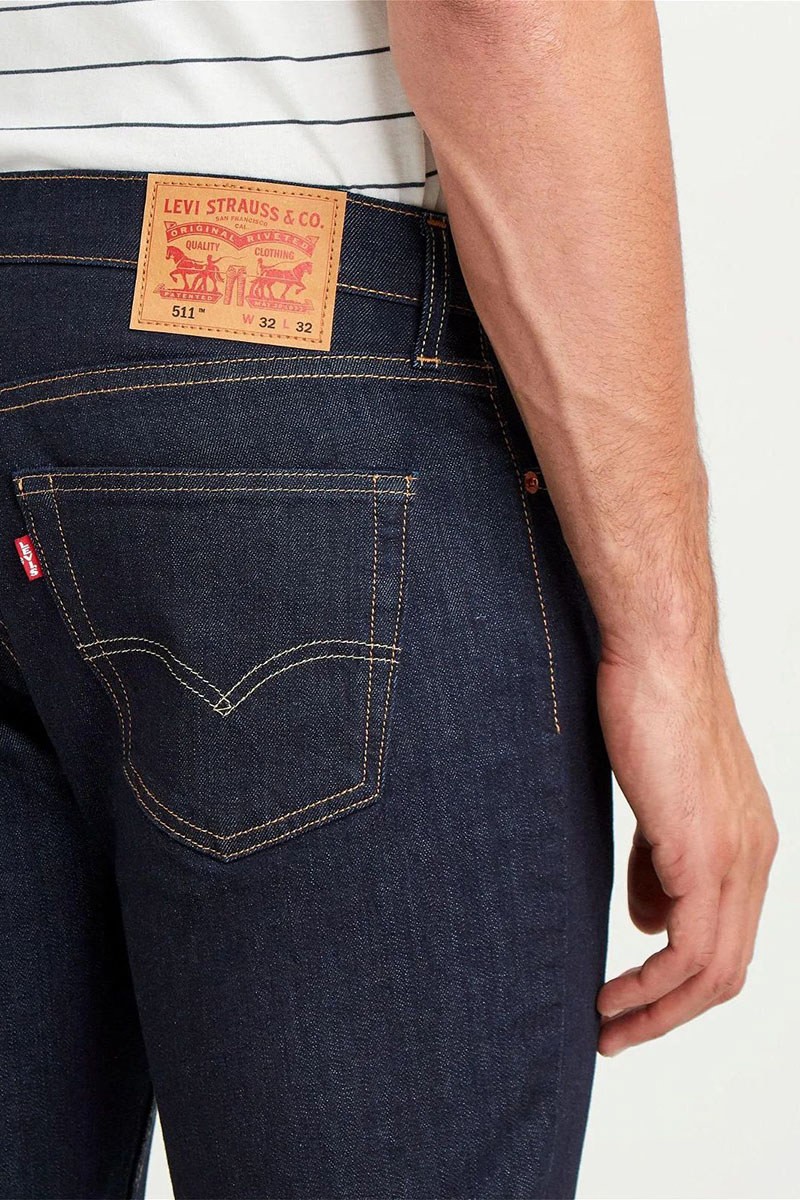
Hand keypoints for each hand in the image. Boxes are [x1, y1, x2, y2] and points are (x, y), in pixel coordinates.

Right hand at [594, 643, 778, 1055]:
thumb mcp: (659, 801)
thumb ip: (658, 863)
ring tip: (608, 1024)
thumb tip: (651, 919)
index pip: (728, 941)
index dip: (682, 986)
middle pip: (727, 971)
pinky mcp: (704, 851)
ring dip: (658, 1011)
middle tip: (617, 1033)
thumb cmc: (649, 708)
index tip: (632, 1003)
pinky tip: (615, 992)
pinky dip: (653, 985)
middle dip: (671, 1014)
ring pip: (713, 972)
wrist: (659, 656)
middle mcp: (755, 859)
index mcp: (749, 845)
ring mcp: (736, 857)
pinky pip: (689, 949)